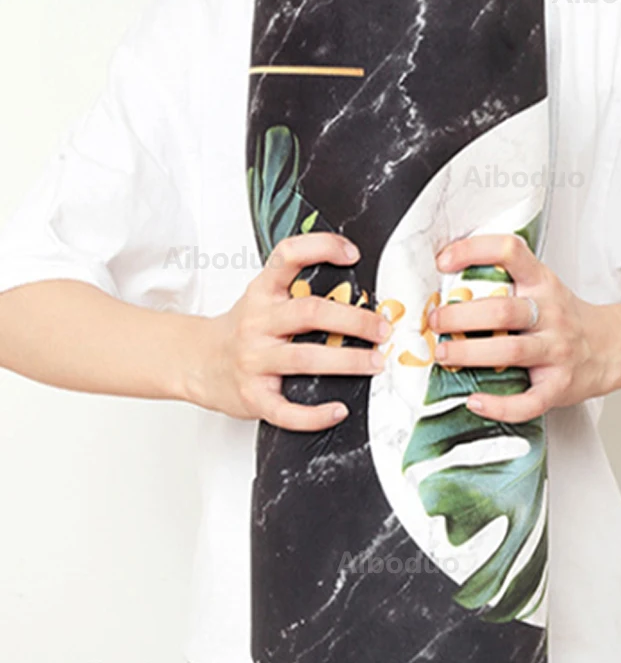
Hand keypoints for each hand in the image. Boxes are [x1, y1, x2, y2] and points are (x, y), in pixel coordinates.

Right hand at [188, 233, 389, 430]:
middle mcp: (257, 322)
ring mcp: (254, 360)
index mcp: (263, 292)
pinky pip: (286, 410)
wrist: (196, 362)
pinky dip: (316, 415)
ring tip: (375, 363)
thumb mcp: (263, 298)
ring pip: (306, 359)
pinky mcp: (252, 396)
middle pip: (311, 313)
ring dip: (348, 362)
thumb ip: (300, 291)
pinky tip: (338, 410)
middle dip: (354, 321)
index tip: (352, 254)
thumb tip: (360, 290)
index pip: (289, 256)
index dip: (321, 248)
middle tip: (382, 329)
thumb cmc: (243, 329)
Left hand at [429, 234, 620, 422]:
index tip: (443, 261)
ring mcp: (556, 351)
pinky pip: (528, 401)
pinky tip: (475, 401)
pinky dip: (499, 405)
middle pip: (502, 310)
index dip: (474, 251)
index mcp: (542, 283)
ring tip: (444, 353)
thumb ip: (505, 284)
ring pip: (510, 351)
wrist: (614, 347)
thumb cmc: (565, 318)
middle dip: (460, 316)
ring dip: (469, 354)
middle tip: (435, 321)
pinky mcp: (559, 386)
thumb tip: (444, 286)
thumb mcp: (542, 288)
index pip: (509, 252)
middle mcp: (550, 314)